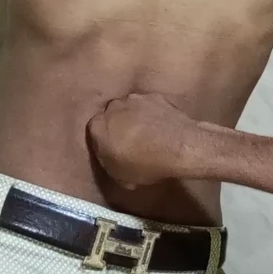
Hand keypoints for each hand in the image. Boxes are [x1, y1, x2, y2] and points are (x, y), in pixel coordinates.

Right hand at [87, 92, 203, 187]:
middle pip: (112, 118)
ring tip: (148, 136)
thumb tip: (113, 160)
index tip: (114, 155)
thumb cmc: (143, 164)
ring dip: (135, 119)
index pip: (95, 135)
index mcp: (97, 126)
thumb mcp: (119, 176)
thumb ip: (109, 163)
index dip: (105, 146)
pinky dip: (152, 115)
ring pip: (130, 109)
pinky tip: (161, 128)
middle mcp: (113, 107)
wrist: (177, 146)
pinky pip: (149, 107)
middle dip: (118, 128)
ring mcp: (135, 98)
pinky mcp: (155, 96)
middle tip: (130, 144)